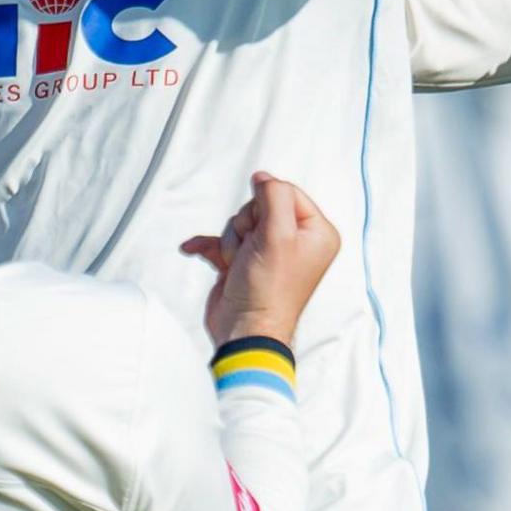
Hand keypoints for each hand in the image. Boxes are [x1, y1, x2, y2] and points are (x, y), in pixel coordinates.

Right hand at [179, 172, 341, 344]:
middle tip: (251, 250)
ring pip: (239, 223)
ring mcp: (269, 254)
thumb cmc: (267, 288)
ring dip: (230, 242)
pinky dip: (211, 247)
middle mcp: (297, 242)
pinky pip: (223, 241)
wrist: (244, 332)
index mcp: (317, 233)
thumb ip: (274, 195)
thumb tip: (262, 178)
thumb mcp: (277, 233)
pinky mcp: (245, 264)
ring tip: (236, 265)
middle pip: (260, 206)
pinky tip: (193, 249)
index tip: (263, 230)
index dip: (266, 204)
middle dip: (246, 226)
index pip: (286, 192)